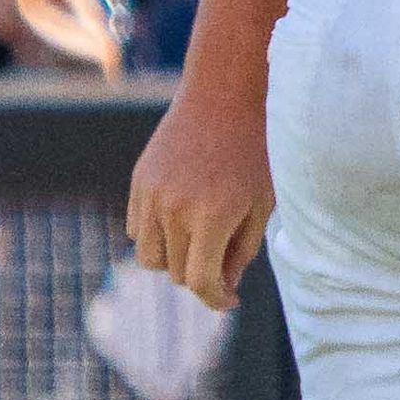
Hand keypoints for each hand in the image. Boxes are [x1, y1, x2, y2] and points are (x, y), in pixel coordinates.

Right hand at [123, 68, 269, 309]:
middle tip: (224, 270)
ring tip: (202, 246)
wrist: (224, 97)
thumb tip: (222, 287)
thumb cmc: (256, 151)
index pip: (200, 280)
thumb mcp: (263, 203)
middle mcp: (174, 210)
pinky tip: (183, 222)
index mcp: (212, 217)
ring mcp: (150, 196)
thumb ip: (242, 250)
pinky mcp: (137, 183)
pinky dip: (157, 236)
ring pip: (149, 257)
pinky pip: (137, 230)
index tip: (230, 301)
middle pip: (175, 273)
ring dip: (174, 261)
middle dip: (201, 278)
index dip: (216, 299)